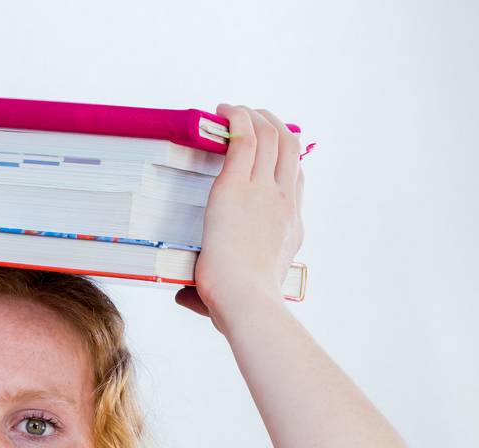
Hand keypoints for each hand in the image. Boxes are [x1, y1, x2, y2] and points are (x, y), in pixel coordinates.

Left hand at [175, 104, 304, 330]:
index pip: (295, 180)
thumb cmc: (240, 305)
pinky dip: (236, 120)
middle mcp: (284, 202)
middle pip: (289, 148)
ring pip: (271, 137)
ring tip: (234, 110)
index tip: (271, 150)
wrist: (247, 300)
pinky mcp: (237, 187)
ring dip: (254, 117)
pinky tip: (223, 111)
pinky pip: (245, 140)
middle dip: (273, 125)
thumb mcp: (235, 290)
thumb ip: (207, 289)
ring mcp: (265, 192)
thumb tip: (182, 297)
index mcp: (291, 226)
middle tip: (253, 117)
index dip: (285, 159)